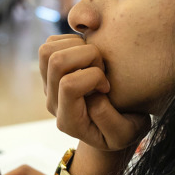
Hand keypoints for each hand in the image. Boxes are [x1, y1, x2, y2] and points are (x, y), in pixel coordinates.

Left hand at [39, 35, 149, 151]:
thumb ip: (109, 120)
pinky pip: (51, 44)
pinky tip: (88, 54)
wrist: (110, 128)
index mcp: (69, 120)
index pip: (69, 85)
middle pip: (56, 62)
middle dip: (87, 55)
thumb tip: (93, 96)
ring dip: (77, 45)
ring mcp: (48, 86)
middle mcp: (53, 102)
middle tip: (102, 68)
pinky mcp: (49, 71)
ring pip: (47, 50)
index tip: (108, 87)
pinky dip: (72, 41)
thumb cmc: (123, 129)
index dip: (94, 77)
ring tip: (94, 59)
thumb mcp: (126, 133)